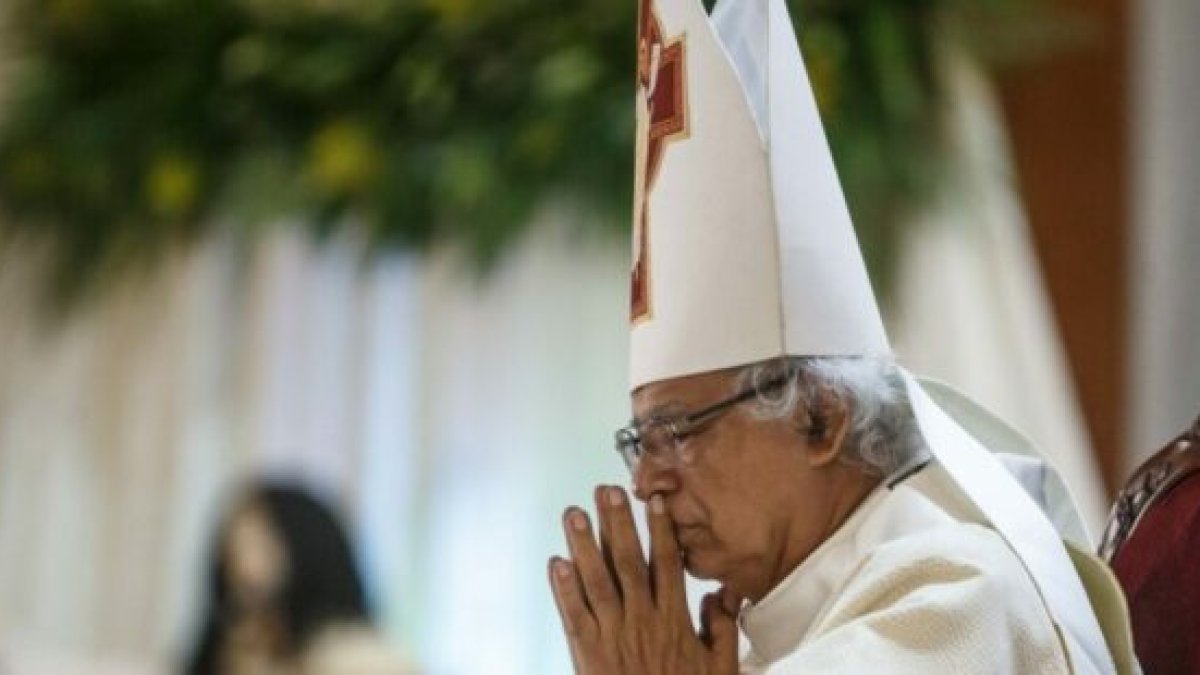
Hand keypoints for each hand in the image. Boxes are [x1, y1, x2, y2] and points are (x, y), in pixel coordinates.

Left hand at [548, 485, 739, 674]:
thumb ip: (722, 628)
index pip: (667, 564)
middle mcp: (643, 620)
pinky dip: (564, 589)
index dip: (661, 530)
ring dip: (584, 546)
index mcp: (674, 620)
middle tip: (605, 490)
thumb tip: (721, 592)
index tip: (654, 500)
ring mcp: (614, 635)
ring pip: (597, 581)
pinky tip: (556, 563)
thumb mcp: (720, 668)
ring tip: (574, 514)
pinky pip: (574, 615)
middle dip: (617, 524)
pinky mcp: (588, 653)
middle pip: (628, 562)